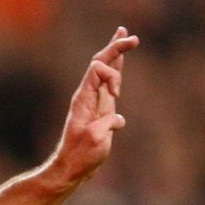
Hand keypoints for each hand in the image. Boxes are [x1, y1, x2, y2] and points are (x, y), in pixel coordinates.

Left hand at [49, 27, 138, 188]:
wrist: (71, 169)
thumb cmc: (81, 156)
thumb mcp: (95, 139)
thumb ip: (107, 124)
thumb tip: (118, 120)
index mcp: (83, 98)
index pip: (97, 68)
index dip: (111, 75)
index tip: (116, 96)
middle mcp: (88, 96)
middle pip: (100, 62)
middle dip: (116, 48)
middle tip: (133, 38)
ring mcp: (95, 102)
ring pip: (105, 70)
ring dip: (116, 52)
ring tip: (124, 35)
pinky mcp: (101, 110)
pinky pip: (109, 83)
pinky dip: (117, 69)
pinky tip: (120, 61)